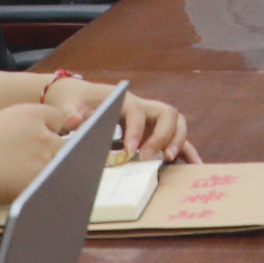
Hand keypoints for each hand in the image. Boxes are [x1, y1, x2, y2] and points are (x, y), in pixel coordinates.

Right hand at [0, 98, 77, 213]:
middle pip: (64, 142)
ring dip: (51, 170)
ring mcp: (42, 160)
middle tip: (33, 161)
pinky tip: (25, 189)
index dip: (48, 129)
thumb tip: (22, 135)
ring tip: (25, 177)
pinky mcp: (39, 184)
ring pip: (61, 165)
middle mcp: (42, 134)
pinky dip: (43, 187)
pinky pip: (51, 185)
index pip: (57, 118)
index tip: (40, 139)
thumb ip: (15, 125)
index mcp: (30, 114)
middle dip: (53, 150)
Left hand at [38, 73, 200, 165]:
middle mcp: (143, 107)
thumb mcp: (69, 105)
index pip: (137, 110)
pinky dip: (187, 151)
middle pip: (166, 114)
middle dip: (162, 135)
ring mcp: (151, 120)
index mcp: (125, 100)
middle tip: (149, 156)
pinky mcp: (154, 132)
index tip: (129, 150)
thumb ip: (70, 113)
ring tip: (168, 159)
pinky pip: (176, 139)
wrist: (80, 97)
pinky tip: (194, 165)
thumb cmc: (76, 101)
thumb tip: (73, 122)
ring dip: (178, 140)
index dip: (136, 130)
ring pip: (176, 123)